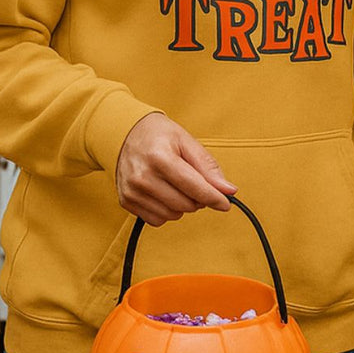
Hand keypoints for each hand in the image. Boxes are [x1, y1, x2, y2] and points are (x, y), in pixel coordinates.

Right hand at [116, 112, 236, 226]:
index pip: (194, 187)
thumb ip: (208, 167)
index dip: (214, 197)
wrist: (125, 133)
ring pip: (172, 215)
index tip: (226, 203)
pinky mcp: (126, 201)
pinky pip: (157, 220)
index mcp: (160, 157)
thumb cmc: (159, 135)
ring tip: (178, 185)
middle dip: (198, 198)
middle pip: (185, 204)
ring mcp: (132, 191)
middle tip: (196, 183)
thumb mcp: (187, 141)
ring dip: (183, 205)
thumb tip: (228, 190)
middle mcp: (143, 177)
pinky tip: (165, 193)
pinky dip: (167, 211)